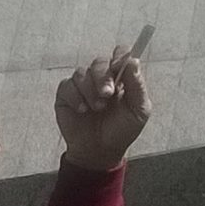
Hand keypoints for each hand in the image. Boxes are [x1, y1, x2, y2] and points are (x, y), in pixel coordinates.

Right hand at [54, 44, 151, 170]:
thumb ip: (137, 85)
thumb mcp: (138, 110)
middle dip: (102, 77)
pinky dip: (75, 97)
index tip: (119, 67)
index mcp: (121, 77)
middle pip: (99, 62)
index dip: (119, 56)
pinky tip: (82, 111)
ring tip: (96, 109)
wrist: (100, 151)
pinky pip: (67, 86)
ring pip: (81, 73)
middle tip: (107, 94)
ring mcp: (82, 85)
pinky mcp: (66, 95)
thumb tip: (132, 61)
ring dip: (89, 91)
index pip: (120, 54)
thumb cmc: (121, 131)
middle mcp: (101, 78)